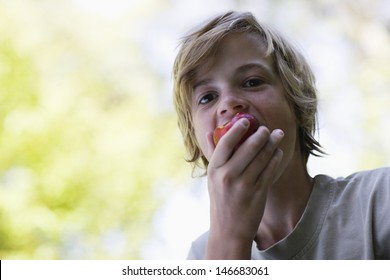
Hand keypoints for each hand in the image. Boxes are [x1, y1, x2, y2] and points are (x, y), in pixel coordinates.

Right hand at [205, 118, 283, 258]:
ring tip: (277, 135)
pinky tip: (278, 152)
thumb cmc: (220, 199)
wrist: (228, 229)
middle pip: (248, 148)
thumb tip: (209, 131)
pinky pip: (270, 171)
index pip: (225, 144)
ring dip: (272, 144)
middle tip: (266, 128)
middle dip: (260, 135)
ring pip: (262, 158)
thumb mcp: (212, 177)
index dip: (236, 130)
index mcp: (214, 170)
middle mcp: (228, 176)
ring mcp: (244, 185)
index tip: (245, 121)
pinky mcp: (258, 193)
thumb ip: (212, 153)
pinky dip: (275, 159)